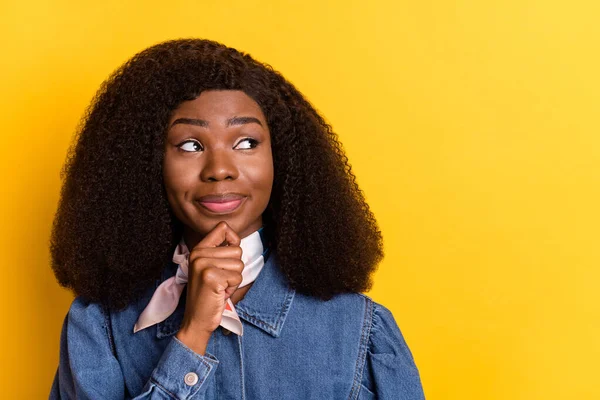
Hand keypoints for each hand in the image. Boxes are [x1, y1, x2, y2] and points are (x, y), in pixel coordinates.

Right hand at [175, 221, 242, 354]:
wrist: (196, 319)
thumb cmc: (209, 294)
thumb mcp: (210, 267)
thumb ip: (220, 252)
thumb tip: (236, 240)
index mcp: (198, 249)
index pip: (223, 228)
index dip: (234, 240)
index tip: (228, 257)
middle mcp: (199, 254)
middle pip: (237, 250)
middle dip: (235, 269)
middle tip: (221, 280)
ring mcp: (203, 265)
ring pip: (239, 264)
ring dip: (234, 279)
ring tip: (220, 286)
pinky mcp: (211, 277)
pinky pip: (237, 277)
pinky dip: (233, 288)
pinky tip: (220, 293)